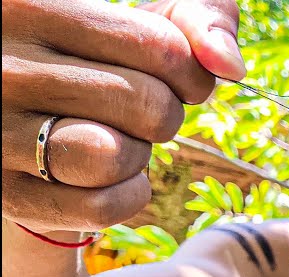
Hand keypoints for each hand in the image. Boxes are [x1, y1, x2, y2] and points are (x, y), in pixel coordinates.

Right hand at [1, 0, 242, 232]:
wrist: (19, 121)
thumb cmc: (96, 60)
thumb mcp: (138, 20)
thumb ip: (197, 18)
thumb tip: (228, 64)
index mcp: (28, 4)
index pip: (161, 48)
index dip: (192, 76)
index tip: (176, 81)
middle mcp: (0, 65)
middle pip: (146, 105)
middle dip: (164, 116)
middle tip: (137, 114)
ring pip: (114, 156)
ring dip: (138, 156)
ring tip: (117, 141)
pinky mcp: (4, 192)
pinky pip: (99, 206)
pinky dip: (125, 197)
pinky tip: (107, 177)